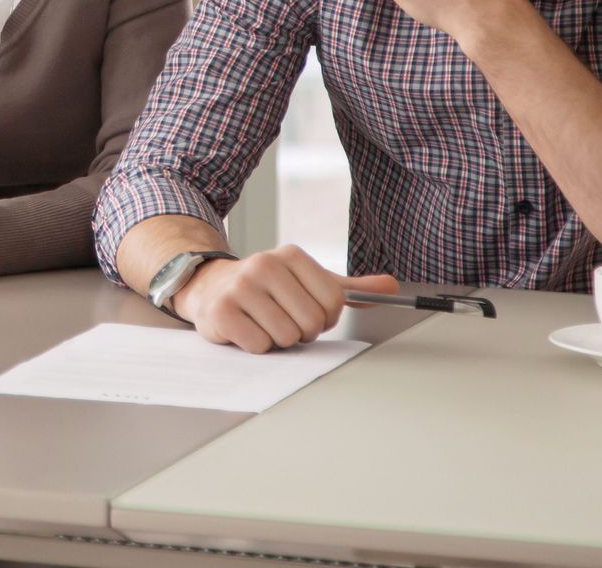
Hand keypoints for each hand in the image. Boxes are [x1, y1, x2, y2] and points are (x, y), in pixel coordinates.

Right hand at [175, 244, 399, 353]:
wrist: (210, 287)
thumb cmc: (265, 289)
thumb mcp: (305, 282)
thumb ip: (348, 287)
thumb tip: (391, 286)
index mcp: (291, 255)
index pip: (334, 301)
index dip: (325, 317)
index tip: (307, 311)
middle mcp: (264, 265)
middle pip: (311, 322)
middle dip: (301, 331)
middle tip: (283, 319)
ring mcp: (241, 287)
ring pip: (286, 336)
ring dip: (278, 340)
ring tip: (263, 323)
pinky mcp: (222, 311)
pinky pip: (260, 346)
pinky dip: (256, 345)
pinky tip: (245, 329)